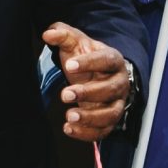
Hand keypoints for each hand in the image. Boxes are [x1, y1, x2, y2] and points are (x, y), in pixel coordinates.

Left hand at [40, 22, 129, 141]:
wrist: (96, 75)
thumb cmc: (85, 58)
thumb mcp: (75, 42)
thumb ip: (62, 34)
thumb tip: (47, 34)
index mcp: (114, 60)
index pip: (107, 60)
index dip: (90, 63)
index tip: (70, 65)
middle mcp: (120, 83)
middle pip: (111, 89)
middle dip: (89, 93)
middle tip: (65, 94)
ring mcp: (116, 103)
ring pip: (111, 114)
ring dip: (91, 117)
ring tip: (69, 116)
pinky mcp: (109, 121)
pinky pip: (103, 131)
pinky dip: (87, 133)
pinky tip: (68, 128)